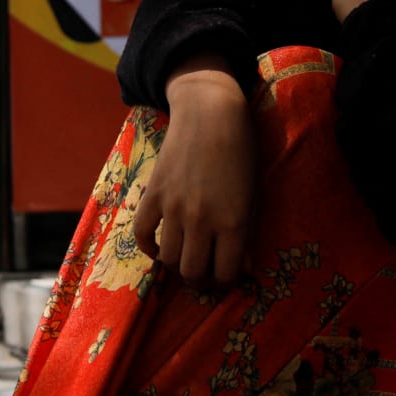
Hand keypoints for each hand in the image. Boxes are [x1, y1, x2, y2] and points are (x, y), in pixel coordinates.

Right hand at [134, 56, 257, 283]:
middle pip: (193, 272)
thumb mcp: (253, 196)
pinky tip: (157, 247)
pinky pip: (142, 233)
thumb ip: (246, 234)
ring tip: (183, 259)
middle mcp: (202, 220)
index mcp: (233, 222)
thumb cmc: (241, 152)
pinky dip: (148, 246)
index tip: (224, 277)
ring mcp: (173, 208)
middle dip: (199, 280)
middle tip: (202, 274)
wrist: (210, 113)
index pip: (224, 274)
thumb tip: (243, 268)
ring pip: (168, 258)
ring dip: (176, 265)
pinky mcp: (153, 194)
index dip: (225, 282)